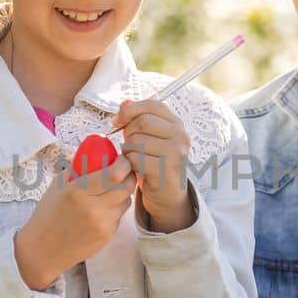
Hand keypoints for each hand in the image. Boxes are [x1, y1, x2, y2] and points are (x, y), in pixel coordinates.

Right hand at [13, 156, 134, 289]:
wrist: (42, 250)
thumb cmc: (47, 215)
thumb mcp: (57, 187)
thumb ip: (77, 170)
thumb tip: (96, 154)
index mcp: (77, 191)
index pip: (114, 174)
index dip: (123, 164)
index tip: (121, 159)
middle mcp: (92, 208)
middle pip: (126, 186)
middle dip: (129, 176)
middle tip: (124, 172)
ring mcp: (102, 224)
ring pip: (126, 201)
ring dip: (123, 193)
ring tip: (109, 192)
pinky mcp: (107, 236)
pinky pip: (119, 216)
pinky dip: (115, 209)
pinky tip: (101, 210)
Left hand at [114, 98, 194, 231]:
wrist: (168, 195)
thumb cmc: (155, 163)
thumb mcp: (148, 138)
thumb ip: (137, 119)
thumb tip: (125, 102)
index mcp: (176, 124)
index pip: (152, 105)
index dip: (130, 110)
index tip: (117, 121)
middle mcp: (180, 135)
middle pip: (143, 121)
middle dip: (127, 133)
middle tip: (127, 145)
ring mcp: (176, 152)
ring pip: (138, 140)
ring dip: (128, 150)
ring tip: (133, 158)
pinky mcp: (167, 169)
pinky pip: (137, 159)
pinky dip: (130, 164)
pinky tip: (135, 169)